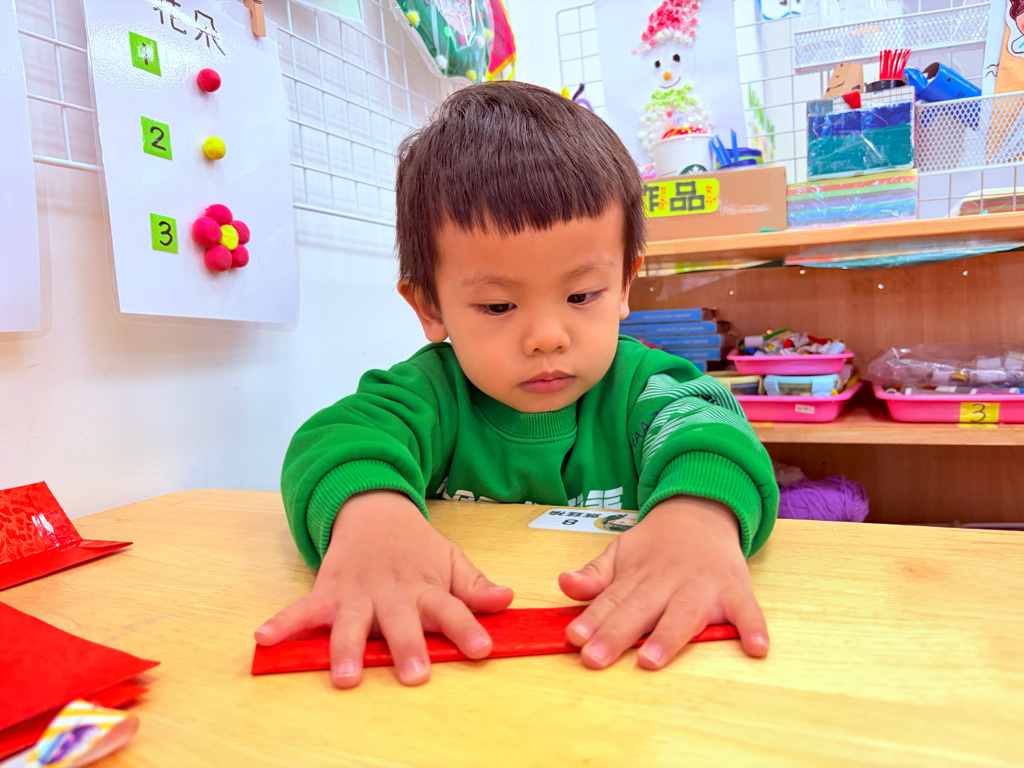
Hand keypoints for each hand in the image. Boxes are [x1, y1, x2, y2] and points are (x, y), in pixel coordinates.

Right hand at [254, 491, 512, 687]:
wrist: (374, 511)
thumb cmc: (417, 548)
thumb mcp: (451, 560)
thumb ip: (476, 586)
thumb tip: (507, 600)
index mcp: (426, 587)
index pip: (452, 608)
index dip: (467, 628)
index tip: (482, 649)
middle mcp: (393, 593)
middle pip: (402, 621)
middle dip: (408, 646)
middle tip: (415, 673)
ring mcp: (358, 593)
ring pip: (353, 622)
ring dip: (348, 647)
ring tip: (346, 675)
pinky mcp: (328, 592)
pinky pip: (303, 610)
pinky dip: (283, 623)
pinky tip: (265, 639)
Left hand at [558, 496, 767, 669]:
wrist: (702, 512)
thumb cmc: (656, 546)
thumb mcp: (620, 552)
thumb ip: (594, 575)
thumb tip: (564, 584)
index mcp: (637, 576)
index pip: (610, 601)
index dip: (592, 621)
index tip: (574, 640)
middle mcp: (667, 582)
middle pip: (639, 610)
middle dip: (617, 635)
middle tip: (595, 659)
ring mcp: (703, 586)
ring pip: (684, 614)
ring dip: (668, 636)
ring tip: (651, 660)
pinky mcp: (736, 591)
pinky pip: (747, 611)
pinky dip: (753, 627)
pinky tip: (755, 648)